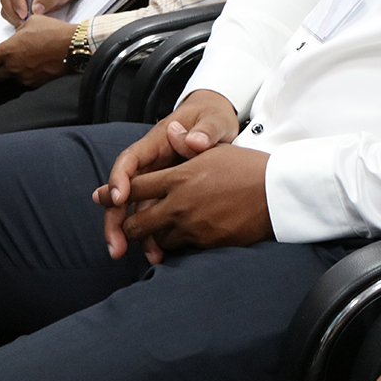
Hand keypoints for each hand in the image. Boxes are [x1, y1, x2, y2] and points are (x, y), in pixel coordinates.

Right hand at [0, 0, 77, 24]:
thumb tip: (36, 9)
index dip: (18, 2)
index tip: (24, 14)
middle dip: (14, 11)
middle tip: (25, 22)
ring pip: (6, 3)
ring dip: (13, 15)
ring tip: (25, 22)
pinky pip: (9, 9)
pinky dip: (14, 17)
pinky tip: (24, 20)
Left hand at [0, 14, 75, 85]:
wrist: (73, 46)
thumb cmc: (54, 32)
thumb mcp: (31, 22)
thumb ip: (18, 31)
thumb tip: (17, 35)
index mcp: (7, 50)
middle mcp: (12, 66)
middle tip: (8, 59)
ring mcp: (24, 77)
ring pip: (11, 78)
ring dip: (14, 72)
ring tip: (27, 61)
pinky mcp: (36, 83)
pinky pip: (25, 81)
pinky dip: (28, 76)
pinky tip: (37, 66)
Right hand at [94, 90, 241, 258]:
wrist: (220, 123)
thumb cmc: (213, 118)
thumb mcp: (214, 120)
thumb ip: (206, 130)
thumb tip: (194, 141)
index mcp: (157, 142)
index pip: (130, 160)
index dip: (119, 178)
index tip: (119, 199)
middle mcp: (150, 163)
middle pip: (123, 191)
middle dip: (114, 218)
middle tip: (114, 245)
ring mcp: (156, 179)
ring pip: (135, 208)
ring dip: (128, 232)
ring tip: (123, 254)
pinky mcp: (166, 193)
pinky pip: (153, 214)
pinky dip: (151, 233)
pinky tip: (153, 252)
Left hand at [115, 143, 272, 261]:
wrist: (277, 193)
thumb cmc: (247, 167)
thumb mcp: (216, 150)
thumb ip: (188, 145)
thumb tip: (172, 132)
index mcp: (179, 177)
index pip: (136, 187)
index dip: (115, 193)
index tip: (103, 198)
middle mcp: (179, 203)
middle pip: (137, 221)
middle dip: (126, 225)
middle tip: (123, 227)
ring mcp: (191, 226)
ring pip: (156, 238)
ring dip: (151, 237)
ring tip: (151, 237)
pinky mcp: (205, 242)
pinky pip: (179, 248)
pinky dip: (174, 245)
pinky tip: (177, 241)